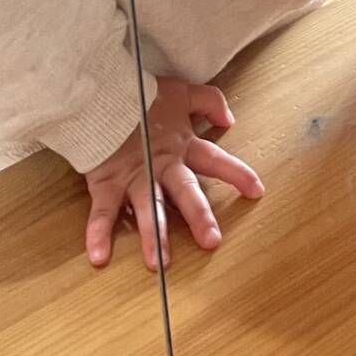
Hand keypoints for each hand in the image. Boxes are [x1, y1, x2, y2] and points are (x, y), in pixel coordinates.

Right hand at [83, 75, 263, 269]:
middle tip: (211, 241)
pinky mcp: (106, 183)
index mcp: (182, 146)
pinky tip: (99, 257)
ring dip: (153, 235)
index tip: (257, 191)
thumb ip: (208, 102)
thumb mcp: (181, 93)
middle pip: (184, 191)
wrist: (99, 92)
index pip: (215, 160)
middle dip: (198, 215)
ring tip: (159, 263)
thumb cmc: (141, 94)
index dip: (236, 174)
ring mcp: (134, 176)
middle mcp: (162, 165)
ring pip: (146, 208)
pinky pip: (102, 212)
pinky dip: (98, 233)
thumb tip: (229, 118)